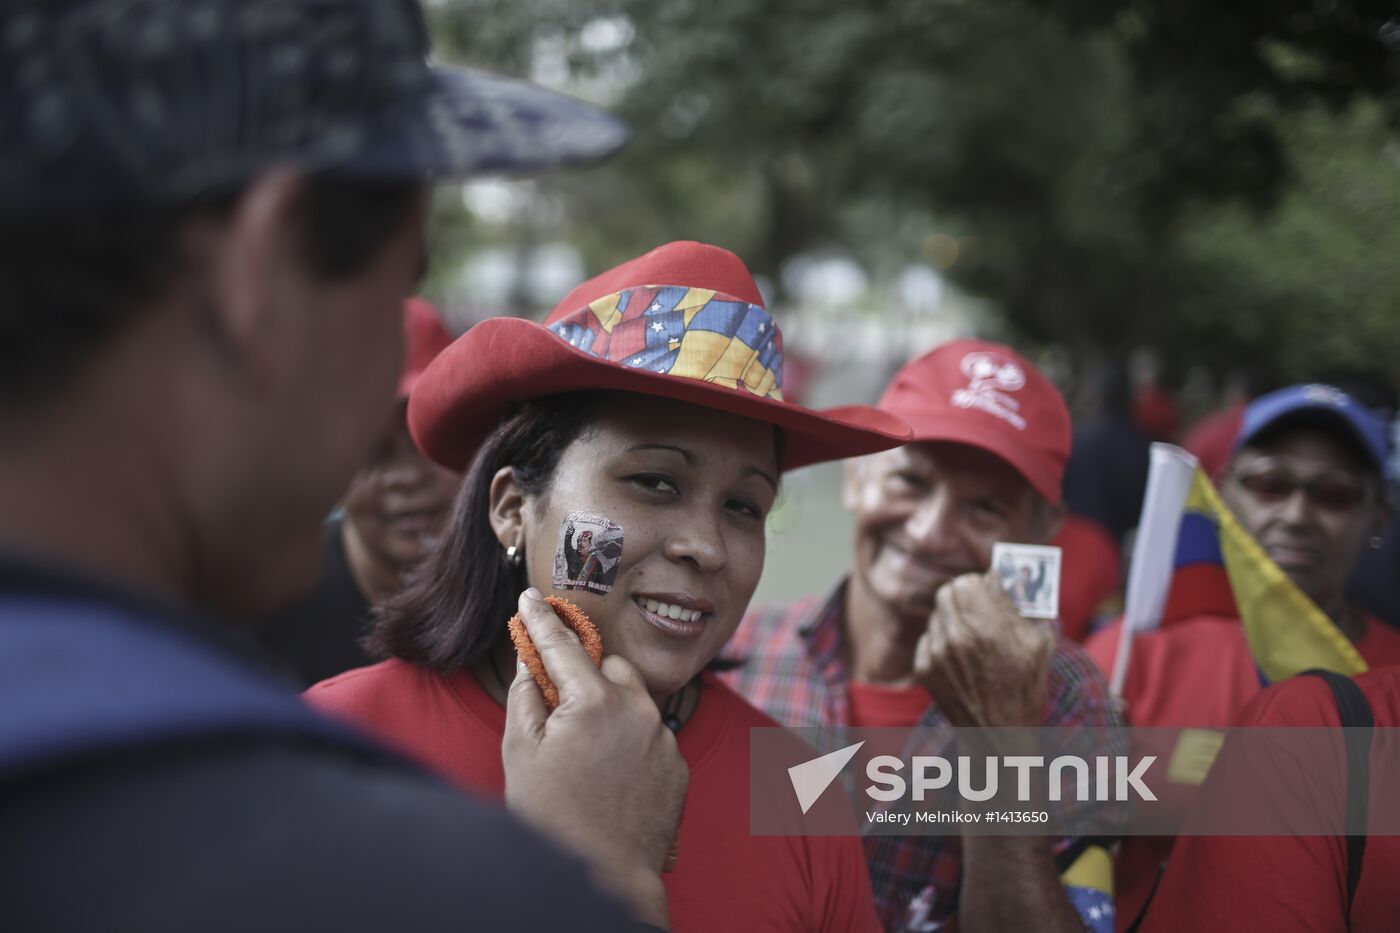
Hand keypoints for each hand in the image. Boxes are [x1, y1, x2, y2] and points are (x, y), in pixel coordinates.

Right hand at [502, 588, 686, 928]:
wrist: (606, 875)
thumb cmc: (553, 815)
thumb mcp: (521, 752)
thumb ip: (526, 696)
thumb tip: (530, 663)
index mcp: (594, 701)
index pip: (562, 645)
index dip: (541, 619)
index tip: (530, 597)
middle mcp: (637, 710)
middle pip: (611, 669)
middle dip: (588, 679)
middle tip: (564, 712)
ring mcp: (663, 738)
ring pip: (635, 701)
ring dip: (613, 711)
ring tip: (588, 756)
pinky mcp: (678, 765)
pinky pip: (651, 736)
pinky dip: (632, 745)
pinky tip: (611, 779)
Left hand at [915, 571, 1055, 728]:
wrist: (1000, 735)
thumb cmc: (1025, 689)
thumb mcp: (1039, 644)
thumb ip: (1021, 605)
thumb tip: (1004, 577)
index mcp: (989, 628)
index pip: (969, 580)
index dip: (981, 584)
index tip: (990, 592)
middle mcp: (958, 637)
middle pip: (948, 591)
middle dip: (965, 595)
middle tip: (979, 608)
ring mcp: (937, 653)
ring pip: (937, 613)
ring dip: (953, 617)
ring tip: (972, 637)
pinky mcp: (924, 668)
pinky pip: (928, 636)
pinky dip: (942, 639)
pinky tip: (960, 656)